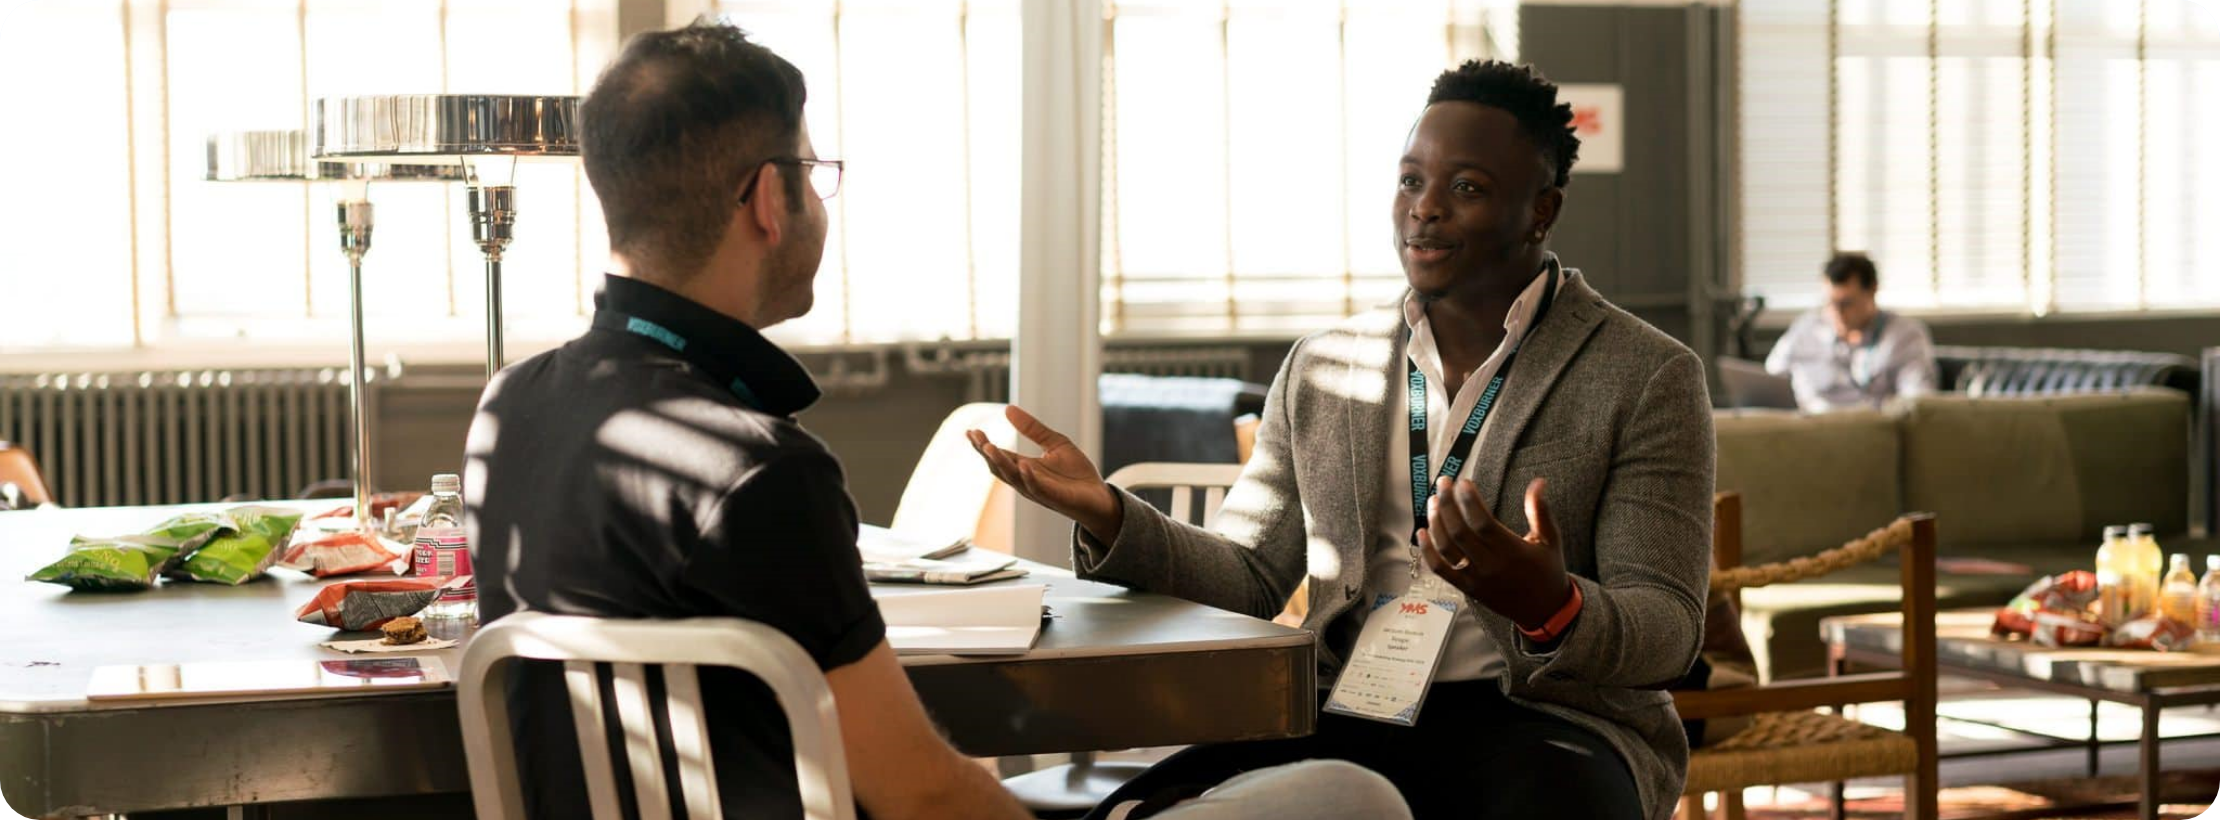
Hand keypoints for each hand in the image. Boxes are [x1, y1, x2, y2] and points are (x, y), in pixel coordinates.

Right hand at [966, 405, 1123, 541]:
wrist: (1099, 497)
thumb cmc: (1076, 474)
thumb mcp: (1055, 443)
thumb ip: (1033, 429)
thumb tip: (1007, 408)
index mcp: (1024, 467)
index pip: (998, 455)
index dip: (983, 444)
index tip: (970, 430)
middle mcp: (1025, 480)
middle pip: (999, 466)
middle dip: (985, 452)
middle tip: (975, 436)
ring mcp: (1037, 490)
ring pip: (1013, 477)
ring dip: (1000, 462)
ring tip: (989, 446)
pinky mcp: (1053, 497)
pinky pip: (1037, 487)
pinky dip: (1028, 477)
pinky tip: (1022, 464)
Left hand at [1417, 476, 1571, 629]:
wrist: (1544, 610)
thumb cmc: (1548, 571)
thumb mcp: (1551, 540)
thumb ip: (1541, 511)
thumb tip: (1538, 482)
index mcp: (1513, 552)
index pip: (1483, 523)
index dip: (1470, 501)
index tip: (1463, 482)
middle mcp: (1491, 566)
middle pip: (1460, 532)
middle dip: (1447, 504)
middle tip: (1443, 483)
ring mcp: (1476, 579)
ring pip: (1447, 549)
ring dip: (1436, 523)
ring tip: (1433, 501)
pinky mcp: (1467, 588)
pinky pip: (1441, 570)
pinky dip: (1428, 551)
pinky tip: (1422, 532)